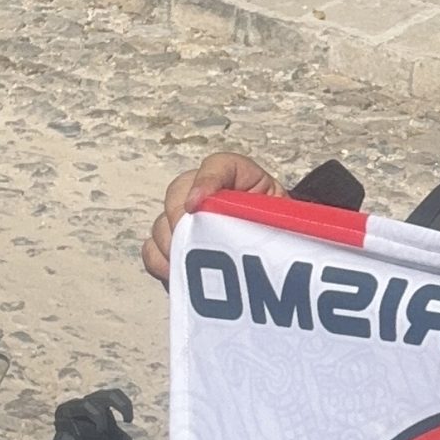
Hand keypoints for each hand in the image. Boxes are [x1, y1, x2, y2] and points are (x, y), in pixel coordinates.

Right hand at [141, 150, 282, 283]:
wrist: (282, 255)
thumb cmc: (284, 234)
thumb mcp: (286, 218)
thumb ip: (270, 213)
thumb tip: (248, 225)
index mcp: (238, 178)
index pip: (217, 166)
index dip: (205, 182)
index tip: (196, 204)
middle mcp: (207, 194)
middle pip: (177, 192)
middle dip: (180, 219)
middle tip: (192, 241)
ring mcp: (189, 221)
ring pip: (162, 223)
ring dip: (172, 244)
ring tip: (190, 263)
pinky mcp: (178, 247)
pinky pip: (152, 250)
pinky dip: (161, 262)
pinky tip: (179, 273)